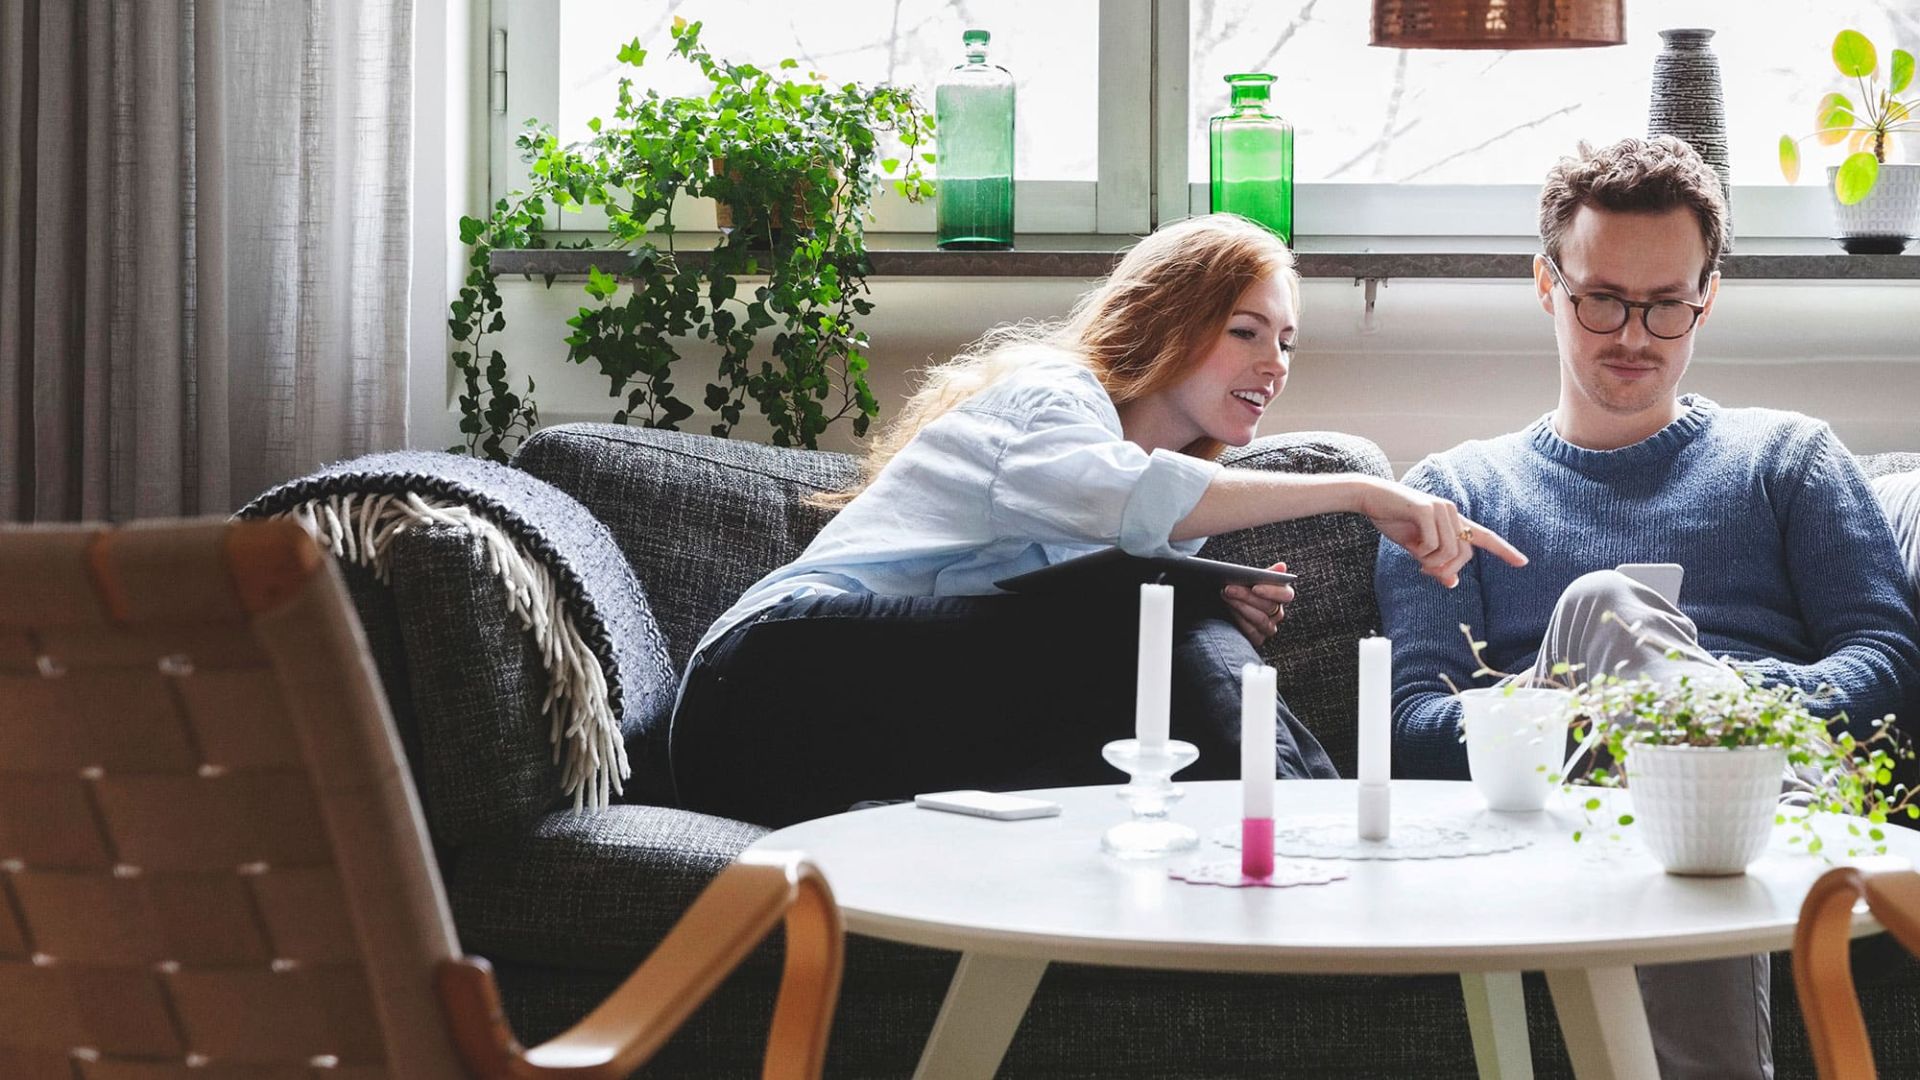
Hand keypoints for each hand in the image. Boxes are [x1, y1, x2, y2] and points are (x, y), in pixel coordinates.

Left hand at [1222, 561, 1293, 646]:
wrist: (1223, 607)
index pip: (1286, 594)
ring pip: (1260, 619)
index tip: (1255, 587)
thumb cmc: (1241, 589)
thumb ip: (1265, 574)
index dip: (1272, 591)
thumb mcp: (1251, 579)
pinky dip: (1239, 620)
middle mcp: (1278, 613)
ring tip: (1225, 595)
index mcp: (1281, 596)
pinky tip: (1229, 610)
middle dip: (1247, 596)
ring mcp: (1268, 627)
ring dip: (1240, 606)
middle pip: (1269, 606)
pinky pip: (1252, 631)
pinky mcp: (1257, 638)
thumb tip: (1282, 566)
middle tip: (1229, 587)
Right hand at [1360, 479, 1527, 587]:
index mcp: (1453, 520)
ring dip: (1431, 562)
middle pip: (1464, 554)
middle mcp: (1452, 512)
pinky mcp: (1426, 509)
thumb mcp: (1417, 548)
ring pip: (1449, 552)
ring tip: (1416, 557)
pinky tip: (1410, 545)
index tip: (1522, 562)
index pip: (1484, 537)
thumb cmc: (1394, 520)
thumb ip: (1436, 564)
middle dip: (1446, 569)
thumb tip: (1452, 583)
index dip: (1504, 550)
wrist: (1371, 498)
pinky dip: (1422, 552)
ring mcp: (1441, 508)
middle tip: (1424, 571)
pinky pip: (1433, 544)